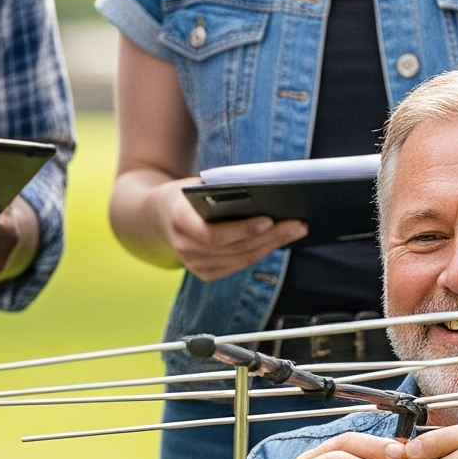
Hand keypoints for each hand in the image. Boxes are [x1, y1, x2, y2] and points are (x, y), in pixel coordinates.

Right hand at [156, 180, 305, 283]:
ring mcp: (194, 264)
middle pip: (235, 248)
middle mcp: (184, 247)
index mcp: (179, 220)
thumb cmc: (187, 195)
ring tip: (296, 230)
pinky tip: (279, 240)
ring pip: (242, 259)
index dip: (243, 230)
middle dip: (270, 236)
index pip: (213, 234)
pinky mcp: (205, 273)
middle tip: (297, 224)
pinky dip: (261, 252)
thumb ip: (222, 190)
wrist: (160, 216)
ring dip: (272, 245)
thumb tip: (266, 191)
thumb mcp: (197, 185)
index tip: (269, 220)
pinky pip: (239, 265)